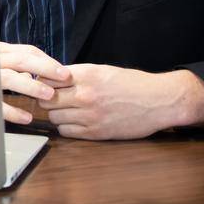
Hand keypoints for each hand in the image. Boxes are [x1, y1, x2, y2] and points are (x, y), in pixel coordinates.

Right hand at [0, 42, 72, 125]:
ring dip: (31, 86)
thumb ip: (16, 64)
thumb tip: (36, 72)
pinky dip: (12, 111)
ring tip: (49, 95)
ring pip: (9, 78)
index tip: (64, 73)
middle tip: (64, 78)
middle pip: (20, 61)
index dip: (47, 61)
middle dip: (44, 69)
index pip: (26, 52)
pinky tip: (27, 117)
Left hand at [41, 65, 203, 140]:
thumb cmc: (132, 83)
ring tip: (68, 111)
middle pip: (46, 100)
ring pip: (54, 117)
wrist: (160, 101)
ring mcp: (90, 115)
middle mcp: (85, 95)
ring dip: (57, 114)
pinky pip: (66, 131)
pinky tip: (76, 122)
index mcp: (86, 75)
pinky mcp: (96, 132)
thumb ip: (77, 75)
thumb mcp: (102, 71)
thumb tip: (52, 77)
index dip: (44, 82)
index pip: (47, 79)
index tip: (47, 85)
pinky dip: (66, 127)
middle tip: (54, 99)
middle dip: (47, 99)